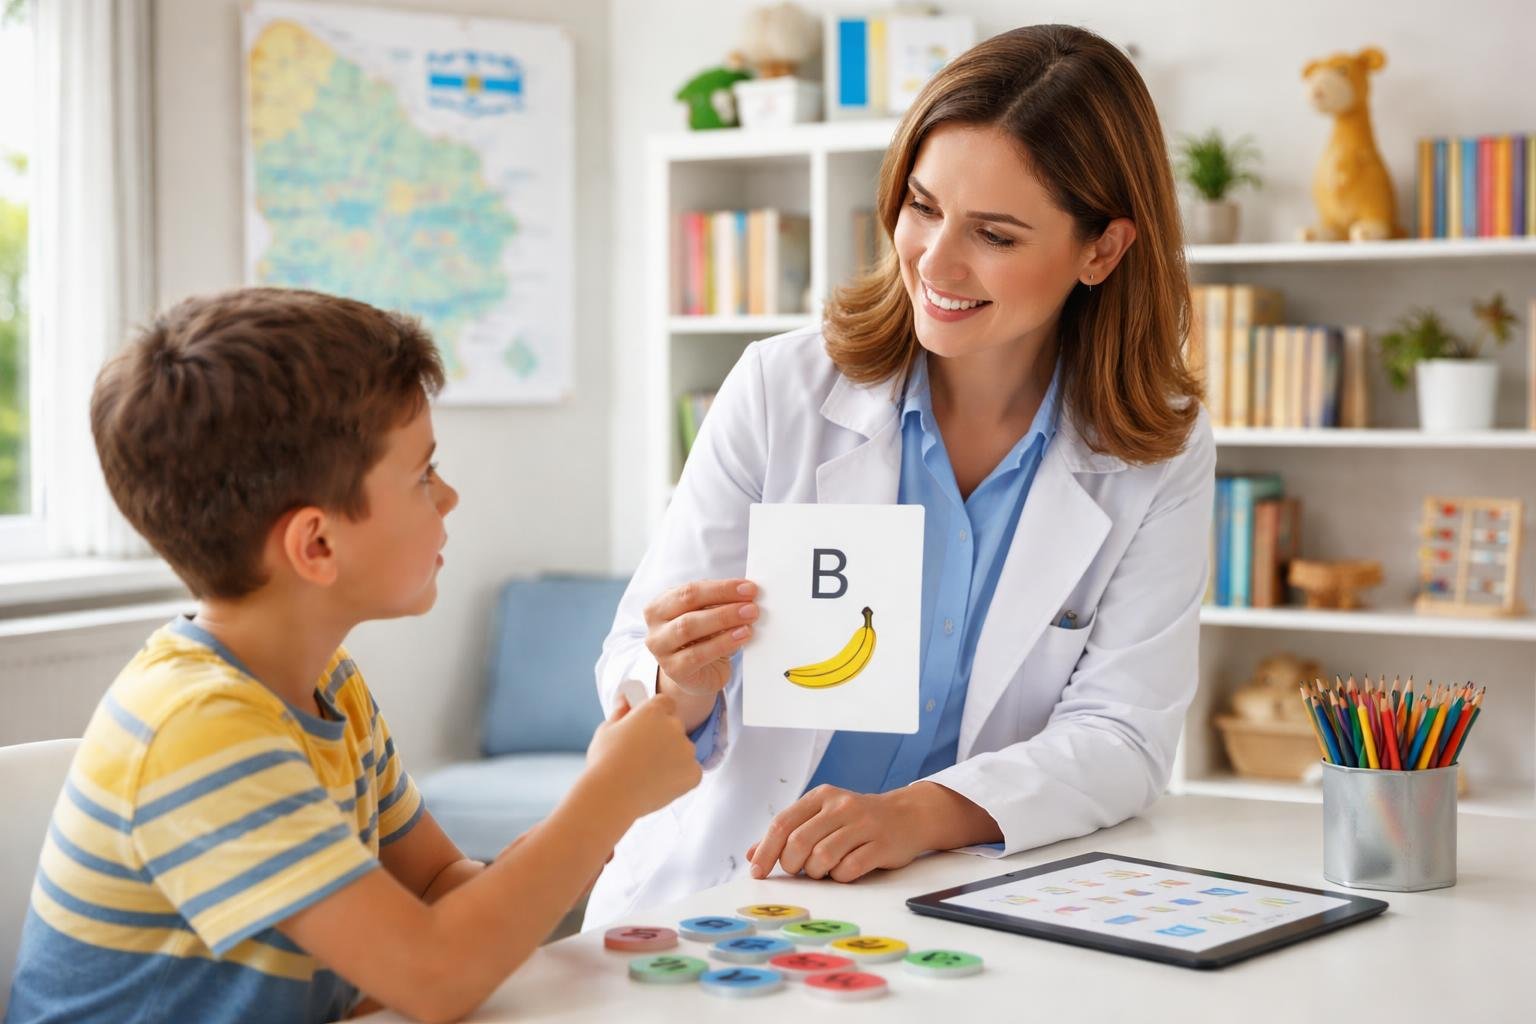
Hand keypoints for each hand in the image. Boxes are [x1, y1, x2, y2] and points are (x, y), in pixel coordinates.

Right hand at [586, 693, 701, 817]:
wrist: (611, 796)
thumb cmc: (603, 762)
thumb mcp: (606, 730)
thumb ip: (621, 712)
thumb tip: (625, 700)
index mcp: (654, 711)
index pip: (666, 703)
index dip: (658, 715)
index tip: (648, 727)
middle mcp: (675, 726)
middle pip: (675, 727)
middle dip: (664, 737)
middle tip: (645, 756)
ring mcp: (687, 750)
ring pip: (683, 750)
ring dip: (673, 758)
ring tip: (648, 774)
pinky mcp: (694, 773)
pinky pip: (690, 771)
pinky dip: (680, 778)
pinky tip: (659, 784)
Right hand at [644, 579, 757, 698]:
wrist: (698, 676)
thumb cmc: (703, 640)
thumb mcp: (707, 617)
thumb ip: (719, 603)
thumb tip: (746, 592)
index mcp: (661, 605)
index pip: (689, 589)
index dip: (720, 587)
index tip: (748, 588)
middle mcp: (655, 625)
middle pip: (688, 604)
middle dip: (723, 601)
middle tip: (751, 604)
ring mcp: (660, 649)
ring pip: (689, 627)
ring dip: (724, 620)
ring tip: (749, 618)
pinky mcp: (674, 670)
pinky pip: (698, 654)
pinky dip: (723, 643)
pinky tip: (741, 637)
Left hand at [746, 785, 928, 883]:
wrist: (907, 815)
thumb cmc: (857, 820)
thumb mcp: (822, 817)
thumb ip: (788, 832)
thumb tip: (752, 855)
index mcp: (821, 796)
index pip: (782, 823)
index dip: (766, 850)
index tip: (757, 871)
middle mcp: (841, 806)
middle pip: (799, 842)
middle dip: (792, 864)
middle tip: (798, 871)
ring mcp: (863, 824)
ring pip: (822, 858)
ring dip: (817, 872)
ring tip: (824, 869)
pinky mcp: (881, 845)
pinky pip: (849, 869)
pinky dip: (840, 877)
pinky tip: (844, 870)